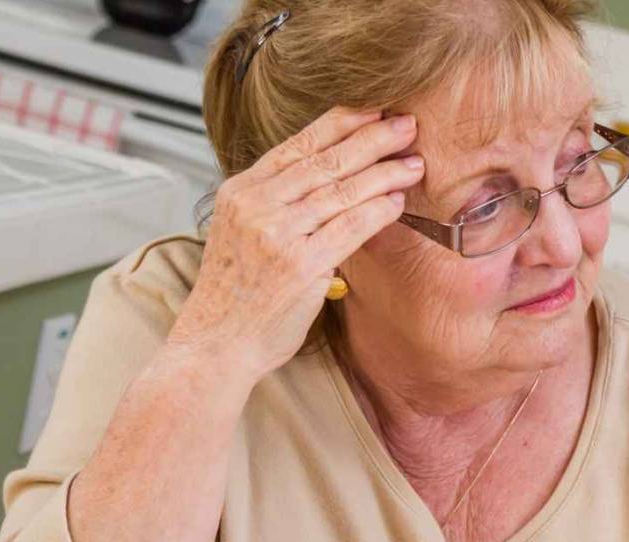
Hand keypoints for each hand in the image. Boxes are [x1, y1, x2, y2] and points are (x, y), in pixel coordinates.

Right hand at [167, 107, 422, 380]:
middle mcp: (255, 205)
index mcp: (240, 191)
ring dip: (384, 173)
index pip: (297, 145)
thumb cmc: (235, 294)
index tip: (373, 110)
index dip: (340, 124)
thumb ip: (275, 203)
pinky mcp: (300, 264)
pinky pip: (350, 227)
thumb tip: (325, 179)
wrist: (214, 343)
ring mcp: (277, 233)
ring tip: (414, 163)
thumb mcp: (242, 233)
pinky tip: (398, 201)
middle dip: (372, 138)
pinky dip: (378, 210)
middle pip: (324, 160)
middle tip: (407, 124)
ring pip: (341, 190)